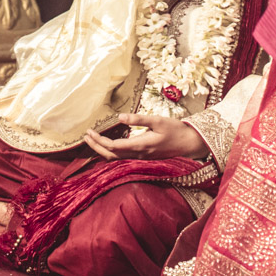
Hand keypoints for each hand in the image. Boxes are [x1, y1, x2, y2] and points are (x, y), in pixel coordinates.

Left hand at [83, 112, 207, 160]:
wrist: (190, 144)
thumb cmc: (175, 130)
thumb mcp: (158, 120)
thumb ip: (138, 119)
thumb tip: (120, 117)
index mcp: (140, 145)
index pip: (113, 147)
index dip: (99, 141)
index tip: (89, 132)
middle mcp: (139, 155)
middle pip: (111, 156)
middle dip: (96, 147)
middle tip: (85, 137)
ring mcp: (142, 158)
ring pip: (117, 159)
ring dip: (102, 151)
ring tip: (92, 141)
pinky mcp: (144, 157)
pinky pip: (123, 158)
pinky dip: (112, 153)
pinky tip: (108, 147)